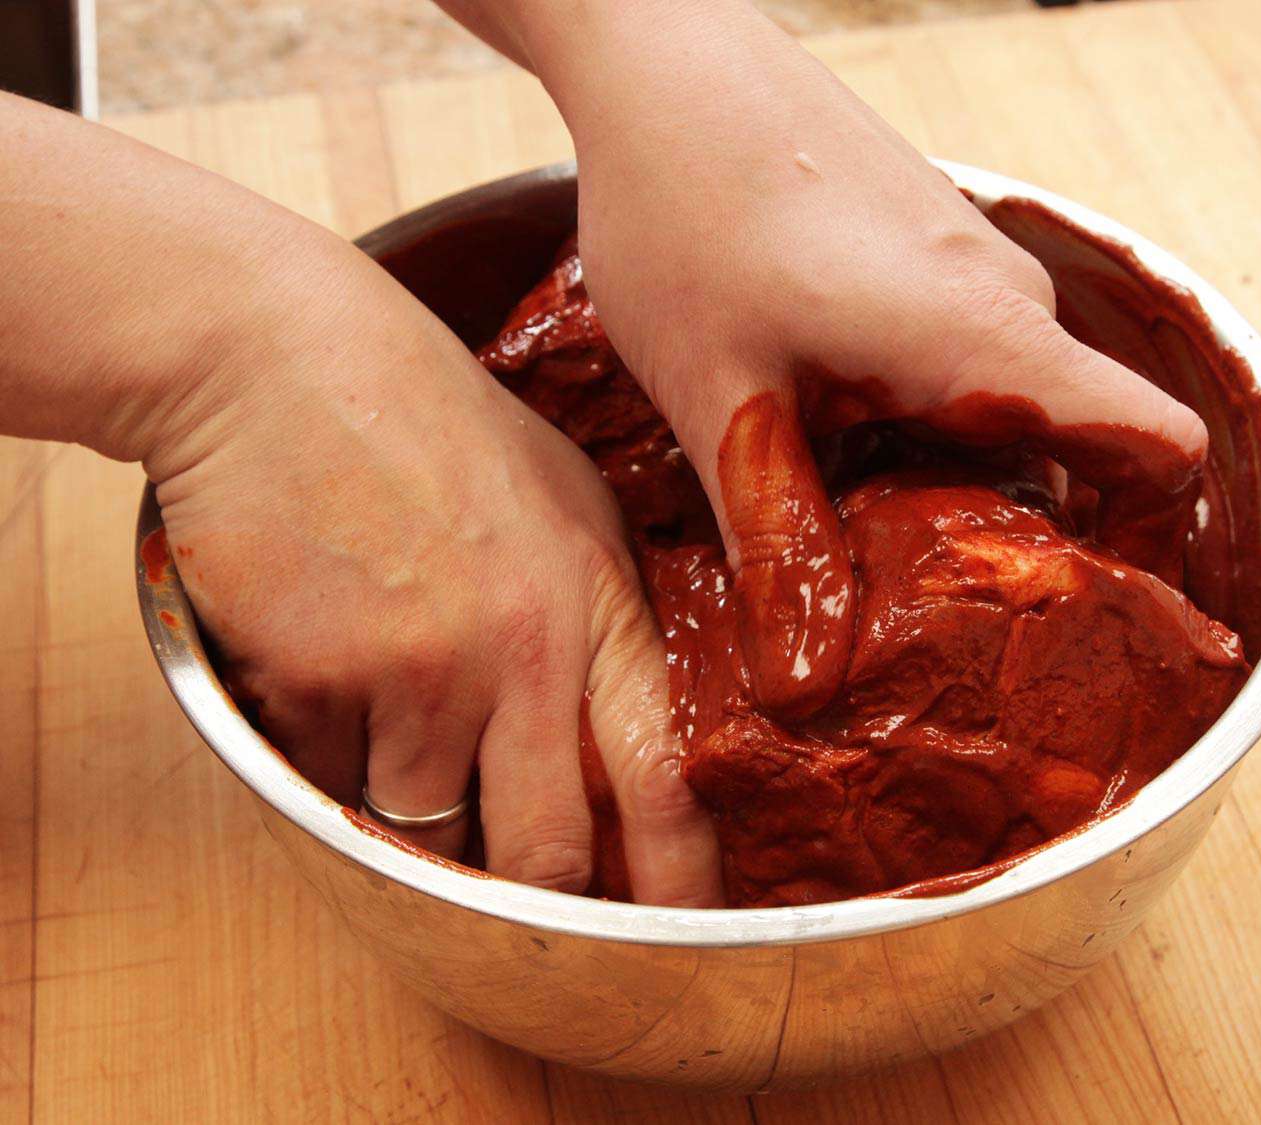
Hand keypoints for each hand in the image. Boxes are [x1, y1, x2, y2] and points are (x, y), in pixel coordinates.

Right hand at [139, 236, 721, 904]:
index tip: (676, 931)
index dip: (675, 878)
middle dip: (528, 890)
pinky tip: (323, 656)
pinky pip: (331, 782)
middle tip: (512, 883)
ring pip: (423, 827)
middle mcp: (527, 649)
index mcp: (599, 601)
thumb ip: (603, 610)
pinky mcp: (325, 682)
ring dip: (406, 802)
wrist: (276, 361)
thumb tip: (627, 726)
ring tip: (387, 691)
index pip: (663, 776)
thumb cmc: (423, 423)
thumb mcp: (560, 498)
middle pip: (546, 852)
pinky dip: (328, 754)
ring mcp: (425, 670)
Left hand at [481, 0, 1208, 718]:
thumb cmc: (689, 209)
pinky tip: (826, 432)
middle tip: (910, 609)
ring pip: (1005, 403)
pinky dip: (918, 413)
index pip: (1154, 447)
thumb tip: (802, 686)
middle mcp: (1007, 300)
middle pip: (1071, 446)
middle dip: (1007, 535)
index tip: (1069, 613)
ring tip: (847, 526)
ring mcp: (971, 266)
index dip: (1139, 544)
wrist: (663, 57)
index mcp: (984, 339)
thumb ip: (776, 542)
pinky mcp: (929, 250)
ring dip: (948, 473)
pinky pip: (962, 356)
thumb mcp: (721, 400)